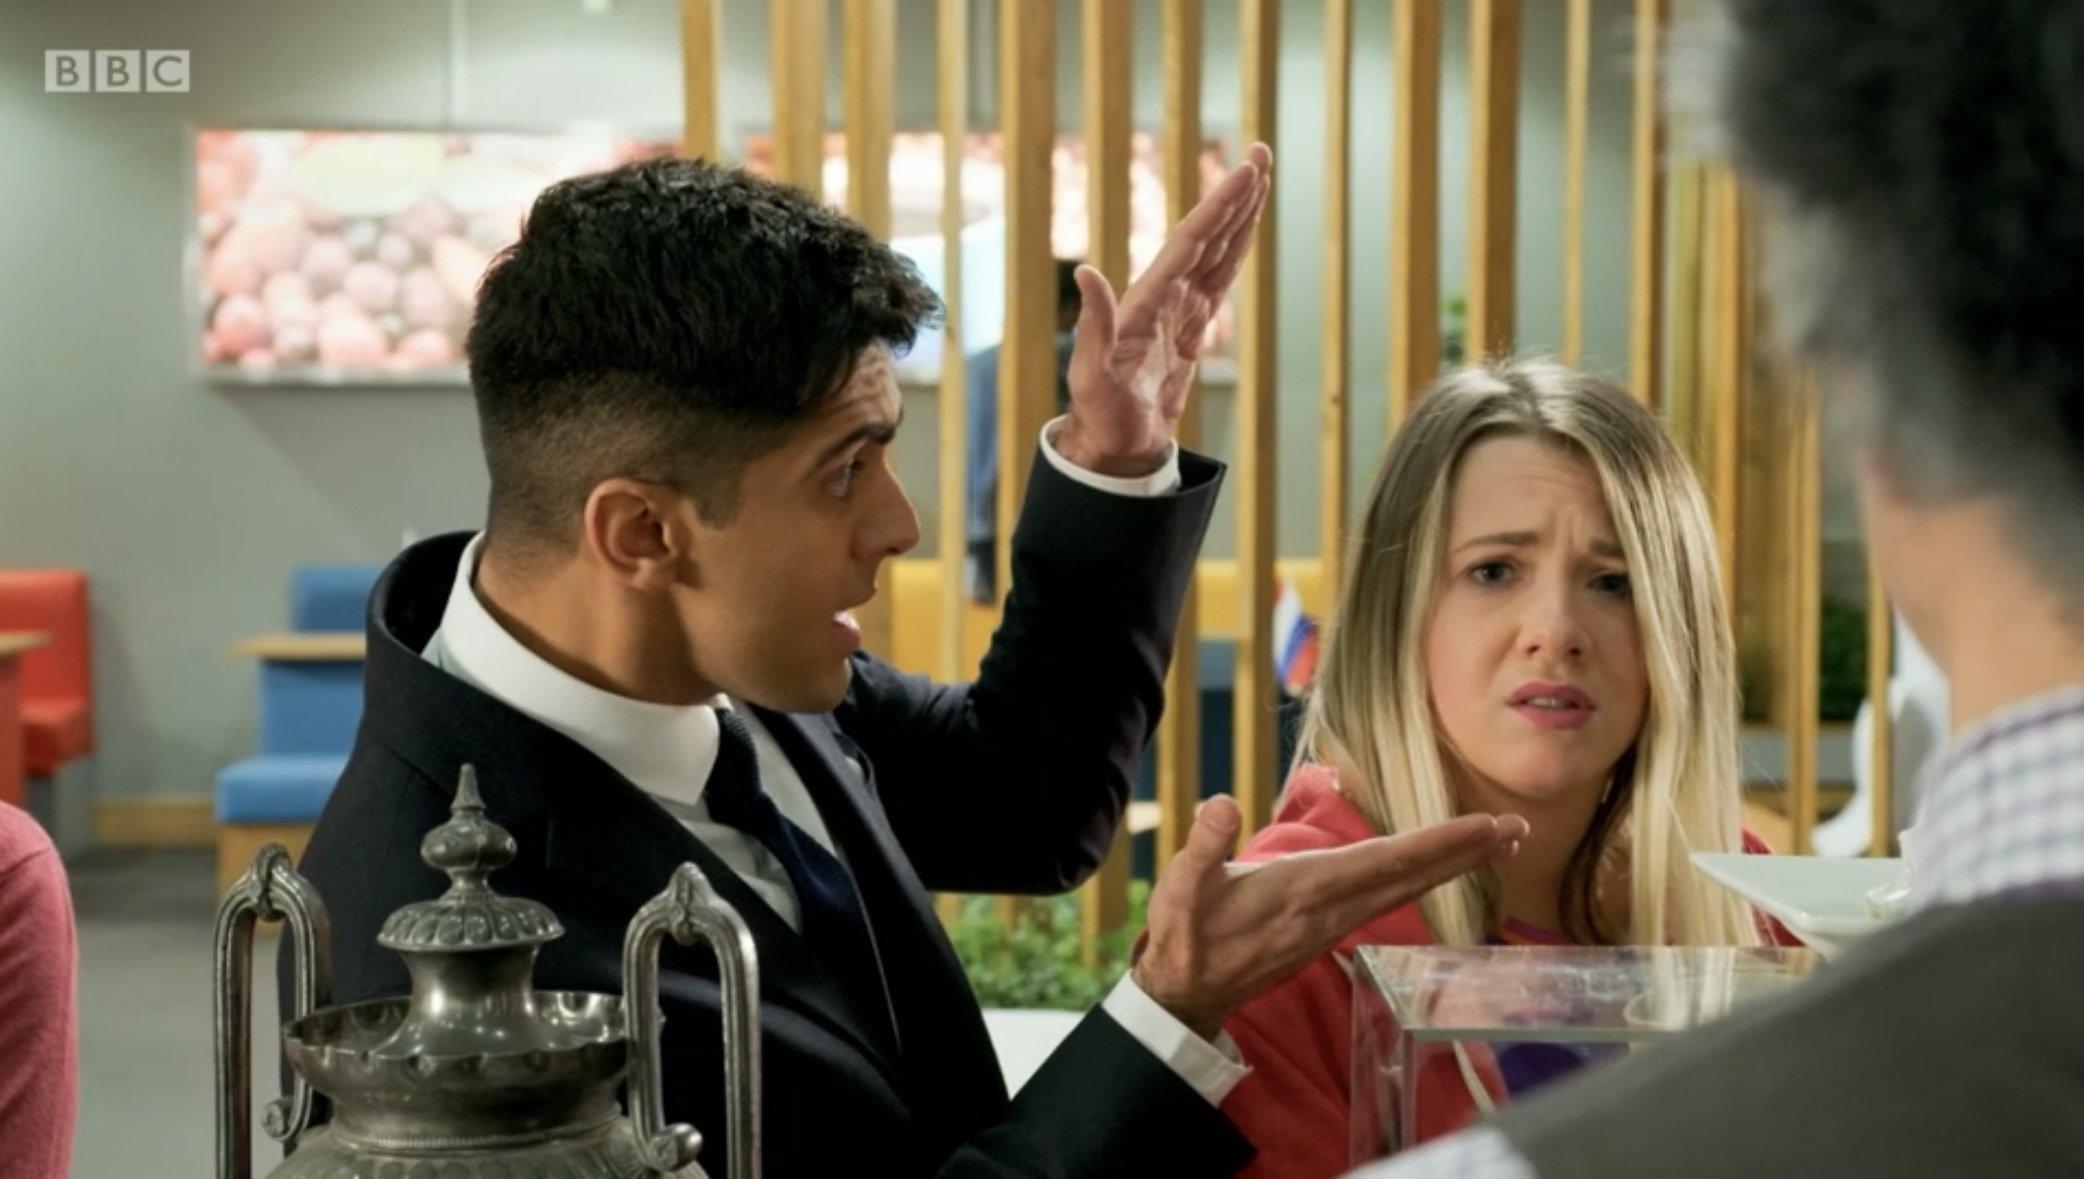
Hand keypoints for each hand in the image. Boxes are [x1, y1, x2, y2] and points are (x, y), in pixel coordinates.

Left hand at [1054, 143, 1273, 476]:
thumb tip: (1085, 272)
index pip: (1191, 242)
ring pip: (1217, 252)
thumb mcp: (1091, 375)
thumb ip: (1094, 325)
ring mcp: (1180, 310)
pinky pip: (1219, 280)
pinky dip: (1235, 252)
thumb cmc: (1100, 414)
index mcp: (1148, 300)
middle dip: (1235, 195)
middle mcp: (1165, 296)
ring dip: (1239, 215)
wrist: (1112, 443)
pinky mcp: (1191, 328)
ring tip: (1259, 176)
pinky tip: (1245, 231)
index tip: (1244, 172)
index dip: (1219, 206)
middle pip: (1208, 235)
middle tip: (1260, 152)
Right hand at [1132, 795, 1528, 1040]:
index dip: (1436, 844)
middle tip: (1517, 829)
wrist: (1186, 992)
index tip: (1483, 827)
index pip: (1382, 862)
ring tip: (1496, 840)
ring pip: (1405, 888)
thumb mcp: (1180, 890)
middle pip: (1410, 877)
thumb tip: (1223, 803)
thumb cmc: (1184, 937)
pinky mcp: (1329, 927)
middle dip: (1465, 852)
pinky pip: (1389, 896)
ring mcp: (1333, 922)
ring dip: (1452, 863)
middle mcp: (1329, 909)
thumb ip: (1204, 846)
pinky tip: (1440, 865)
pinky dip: (1422, 875)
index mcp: (1302, 893)